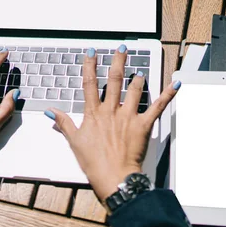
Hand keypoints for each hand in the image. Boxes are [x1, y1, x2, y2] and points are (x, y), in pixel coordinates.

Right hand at [45, 45, 179, 200]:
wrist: (113, 177)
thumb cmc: (94, 162)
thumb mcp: (74, 141)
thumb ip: (64, 123)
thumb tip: (51, 111)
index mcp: (94, 113)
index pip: (90, 83)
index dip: (90, 66)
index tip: (91, 52)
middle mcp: (111, 110)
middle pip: (114, 80)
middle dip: (118, 61)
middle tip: (121, 49)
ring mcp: (128, 116)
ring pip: (134, 90)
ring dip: (138, 78)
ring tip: (139, 70)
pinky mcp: (143, 125)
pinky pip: (157, 106)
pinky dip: (167, 94)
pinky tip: (175, 84)